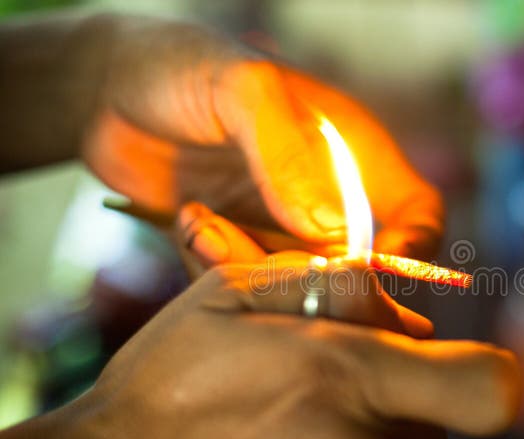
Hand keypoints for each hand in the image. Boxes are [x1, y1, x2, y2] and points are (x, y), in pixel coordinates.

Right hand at [0, 258, 518, 438]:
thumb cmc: (166, 386)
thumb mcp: (232, 294)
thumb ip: (331, 281)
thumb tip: (398, 302)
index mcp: (348, 375)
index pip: (485, 388)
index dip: (486, 376)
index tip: (458, 371)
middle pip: (433, 432)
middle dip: (394, 411)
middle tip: (326, 401)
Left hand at [83, 15, 443, 258]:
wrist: (105, 87)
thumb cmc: (184, 67)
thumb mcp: (245, 92)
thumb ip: (291, 155)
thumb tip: (337, 233)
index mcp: (353, 154)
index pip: (417, 213)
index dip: (410, 249)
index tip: (365, 273)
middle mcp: (326, 199)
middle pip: (357, 269)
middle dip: (310, 275)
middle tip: (252, 250)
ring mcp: (281, 228)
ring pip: (295, 286)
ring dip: (248, 267)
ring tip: (201, 220)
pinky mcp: (238, 248)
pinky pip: (245, 286)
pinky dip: (214, 267)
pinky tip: (187, 219)